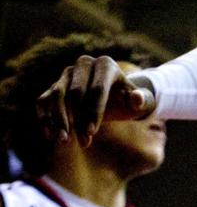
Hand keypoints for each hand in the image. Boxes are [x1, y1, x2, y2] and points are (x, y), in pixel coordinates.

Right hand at [37, 55, 156, 147]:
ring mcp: (66, 75)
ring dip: (58, 120)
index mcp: (106, 65)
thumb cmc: (129, 101)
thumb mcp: (140, 102)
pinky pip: (43, 101)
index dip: (94, 112)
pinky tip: (50, 136)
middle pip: (75, 93)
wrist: (115, 99)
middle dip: (78, 119)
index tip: (92, 133)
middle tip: (83, 142)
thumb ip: (142, 100)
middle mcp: (84, 64)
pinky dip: (44, 118)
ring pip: (56, 96)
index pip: (98, 89)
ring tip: (63, 141)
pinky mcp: (54, 87)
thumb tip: (136, 98)